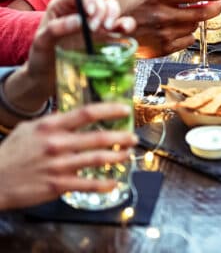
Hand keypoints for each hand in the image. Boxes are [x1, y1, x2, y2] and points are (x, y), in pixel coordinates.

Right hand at [0, 103, 137, 209]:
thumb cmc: (12, 153)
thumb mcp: (30, 129)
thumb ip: (55, 121)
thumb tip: (76, 114)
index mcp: (50, 126)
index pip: (86, 113)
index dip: (110, 110)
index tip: (126, 109)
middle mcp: (57, 144)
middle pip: (99, 137)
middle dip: (121, 137)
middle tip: (133, 137)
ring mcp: (59, 166)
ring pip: (98, 159)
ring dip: (118, 157)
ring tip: (127, 155)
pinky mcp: (58, 185)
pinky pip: (88, 184)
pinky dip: (105, 184)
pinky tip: (114, 182)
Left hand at [7, 0, 134, 103]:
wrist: (50, 75)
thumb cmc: (43, 56)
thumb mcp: (42, 42)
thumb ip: (56, 29)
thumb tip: (80, 21)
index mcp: (64, 6)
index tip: (88, 13)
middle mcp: (82, 10)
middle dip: (101, 11)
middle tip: (94, 28)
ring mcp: (96, 21)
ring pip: (112, 7)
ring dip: (114, 15)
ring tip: (107, 29)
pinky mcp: (107, 34)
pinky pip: (122, 23)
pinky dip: (127, 24)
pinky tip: (125, 30)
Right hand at [114, 0, 220, 57]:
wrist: (107, 29)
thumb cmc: (127, 3)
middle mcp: (161, 16)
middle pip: (200, 14)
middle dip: (215, 8)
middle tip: (219, 4)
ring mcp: (163, 34)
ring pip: (194, 27)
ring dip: (195, 20)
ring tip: (185, 15)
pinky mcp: (163, 49)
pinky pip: (187, 41)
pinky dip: (187, 34)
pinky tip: (176, 29)